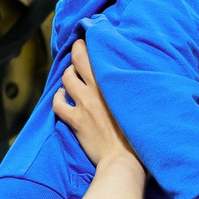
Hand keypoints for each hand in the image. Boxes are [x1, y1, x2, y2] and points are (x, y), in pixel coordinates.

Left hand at [50, 39, 133, 168]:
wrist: (124, 160)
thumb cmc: (138, 134)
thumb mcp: (140, 104)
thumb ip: (132, 88)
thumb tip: (132, 78)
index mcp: (114, 83)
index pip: (98, 53)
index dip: (91, 43)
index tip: (93, 38)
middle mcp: (96, 89)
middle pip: (78, 59)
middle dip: (76, 50)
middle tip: (78, 48)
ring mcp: (84, 104)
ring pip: (66, 78)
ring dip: (68, 74)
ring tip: (72, 75)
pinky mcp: (75, 120)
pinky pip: (58, 104)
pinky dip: (58, 98)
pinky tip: (62, 97)